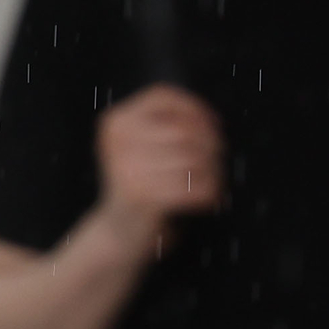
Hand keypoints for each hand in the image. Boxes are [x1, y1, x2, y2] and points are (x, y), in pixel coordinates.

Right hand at [94, 86, 223, 246]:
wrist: (119, 232)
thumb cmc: (141, 185)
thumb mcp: (141, 146)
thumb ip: (165, 125)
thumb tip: (208, 119)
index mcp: (115, 123)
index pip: (161, 97)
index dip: (194, 107)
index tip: (213, 124)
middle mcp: (117, 142)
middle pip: (185, 130)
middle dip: (210, 147)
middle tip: (213, 162)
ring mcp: (127, 169)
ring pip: (195, 159)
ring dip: (213, 173)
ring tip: (207, 182)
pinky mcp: (143, 196)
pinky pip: (197, 186)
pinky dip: (209, 194)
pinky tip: (202, 198)